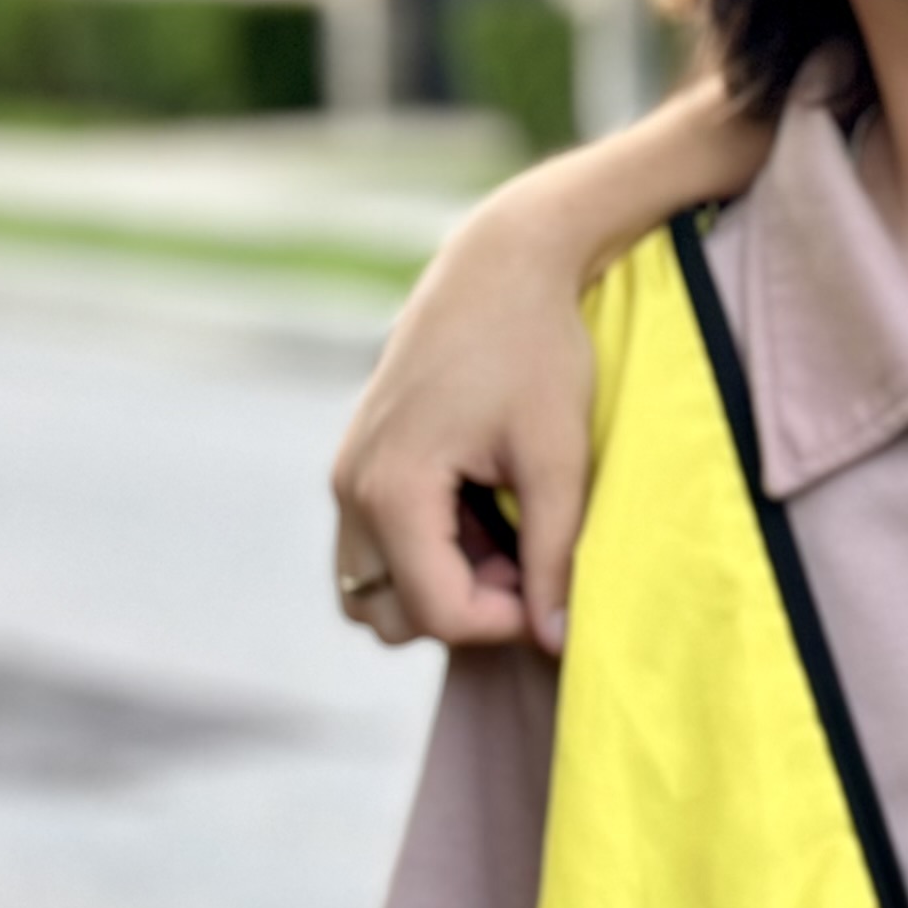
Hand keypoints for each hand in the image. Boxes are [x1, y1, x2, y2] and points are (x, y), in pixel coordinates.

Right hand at [331, 202, 602, 654]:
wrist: (500, 266)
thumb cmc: (536, 350)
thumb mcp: (559, 455)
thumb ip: (557, 553)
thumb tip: (558, 641)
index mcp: (393, 489)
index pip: (436, 614)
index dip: (505, 621)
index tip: (555, 586)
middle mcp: (351, 489)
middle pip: (389, 618)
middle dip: (466, 606)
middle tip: (530, 554)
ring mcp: (347, 475)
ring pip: (374, 590)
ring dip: (441, 585)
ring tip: (507, 534)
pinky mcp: (360, 463)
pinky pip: (378, 547)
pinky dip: (428, 553)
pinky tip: (486, 508)